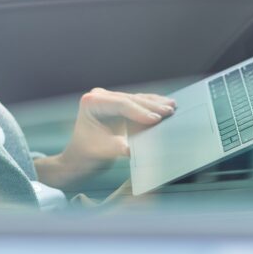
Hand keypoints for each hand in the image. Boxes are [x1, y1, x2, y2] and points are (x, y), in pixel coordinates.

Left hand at [34, 88, 174, 189]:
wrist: (81, 157)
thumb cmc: (88, 154)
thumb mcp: (105, 151)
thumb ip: (120, 147)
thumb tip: (138, 148)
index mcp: (91, 102)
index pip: (121, 104)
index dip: (140, 112)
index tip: (156, 119)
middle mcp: (99, 96)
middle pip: (130, 99)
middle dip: (151, 106)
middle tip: (169, 111)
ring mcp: (108, 98)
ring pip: (135, 99)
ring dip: (154, 103)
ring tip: (171, 106)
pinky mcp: (116, 103)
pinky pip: (136, 102)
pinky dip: (150, 105)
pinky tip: (165, 104)